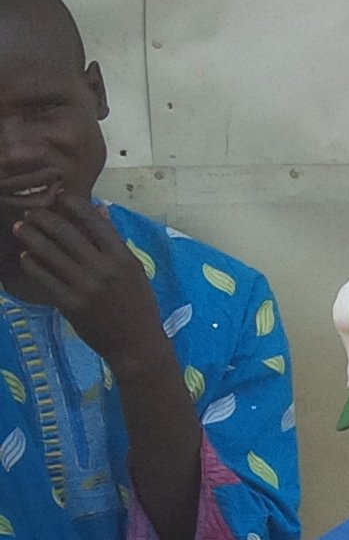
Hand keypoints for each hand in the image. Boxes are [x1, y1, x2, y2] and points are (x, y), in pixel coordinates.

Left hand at [8, 198, 163, 363]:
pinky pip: (44, 277)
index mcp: (123, 259)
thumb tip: (100, 210)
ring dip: (31, 236)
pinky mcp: (70, 303)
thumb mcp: (134, 271)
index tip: (59, 194)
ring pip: (50, 253)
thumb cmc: (139, 306)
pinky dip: (32, 264)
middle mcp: (104, 269)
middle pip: (67, 233)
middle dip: (44, 218)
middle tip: (30, 211)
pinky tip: (25, 257)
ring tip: (20, 228)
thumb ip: (115, 242)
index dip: (74, 205)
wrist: (137, 345)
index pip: (95, 223)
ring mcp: (85, 286)